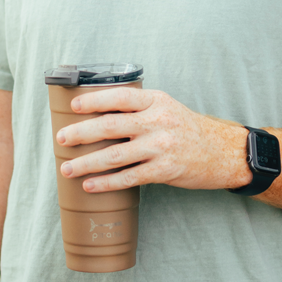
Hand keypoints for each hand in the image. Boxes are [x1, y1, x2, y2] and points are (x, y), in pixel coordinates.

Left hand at [55, 89, 251, 192]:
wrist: (221, 151)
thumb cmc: (186, 128)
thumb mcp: (165, 107)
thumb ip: (137, 109)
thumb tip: (98, 115)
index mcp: (155, 101)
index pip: (118, 97)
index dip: (93, 100)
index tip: (73, 107)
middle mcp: (157, 121)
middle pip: (110, 126)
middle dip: (81, 133)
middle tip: (61, 139)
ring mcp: (161, 147)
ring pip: (115, 155)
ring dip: (87, 162)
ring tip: (67, 168)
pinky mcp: (164, 170)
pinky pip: (129, 177)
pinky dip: (107, 183)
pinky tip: (90, 185)